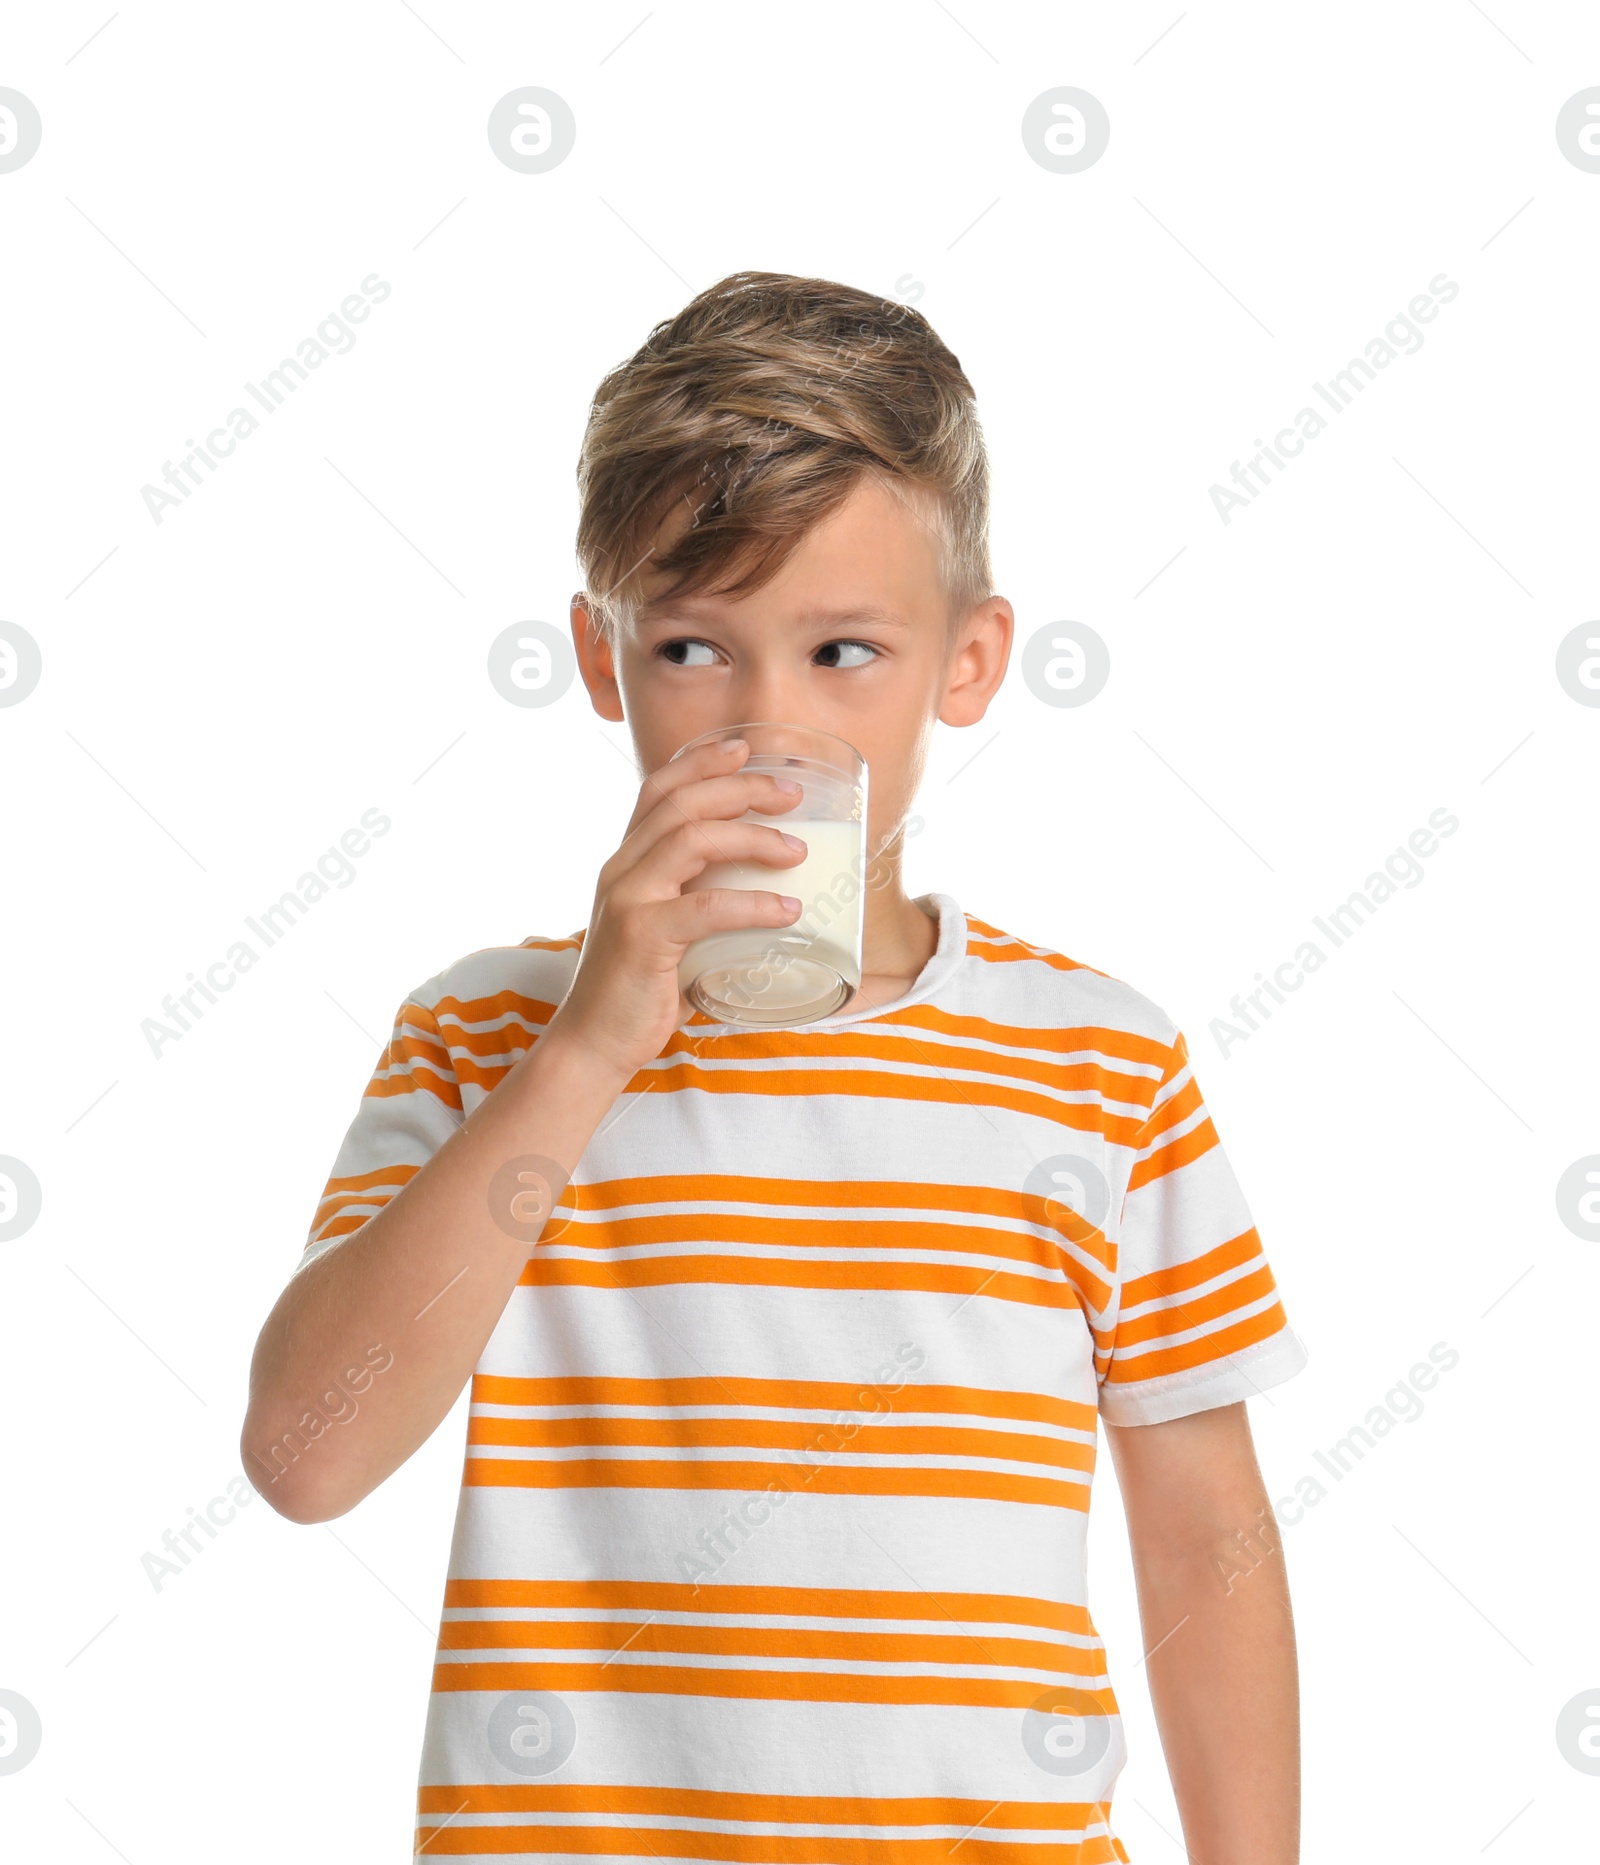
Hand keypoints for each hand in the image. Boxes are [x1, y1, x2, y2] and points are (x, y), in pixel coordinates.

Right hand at [545, 735, 808, 1078]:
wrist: (594, 1043)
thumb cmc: (638, 989)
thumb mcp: (664, 929)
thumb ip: (694, 902)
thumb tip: (762, 893)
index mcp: (626, 862)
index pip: (657, 788)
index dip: (701, 761)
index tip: (744, 749)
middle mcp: (621, 869)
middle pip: (681, 801)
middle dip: (740, 787)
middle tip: (790, 794)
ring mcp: (628, 899)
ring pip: (692, 839)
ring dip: (752, 836)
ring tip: (797, 851)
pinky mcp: (642, 937)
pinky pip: (705, 906)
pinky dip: (753, 904)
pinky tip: (787, 911)